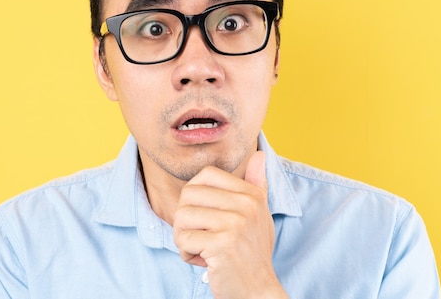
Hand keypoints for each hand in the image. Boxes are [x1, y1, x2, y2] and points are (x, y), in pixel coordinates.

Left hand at [173, 151, 287, 298]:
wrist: (258, 291)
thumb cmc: (253, 253)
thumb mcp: (258, 215)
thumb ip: (256, 184)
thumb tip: (259, 155)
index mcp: (252, 194)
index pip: (205, 175)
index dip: (194, 196)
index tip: (206, 217)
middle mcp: (246, 205)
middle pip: (188, 194)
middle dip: (185, 220)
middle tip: (201, 237)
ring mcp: (236, 223)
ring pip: (182, 217)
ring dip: (184, 238)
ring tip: (202, 249)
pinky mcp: (223, 244)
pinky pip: (184, 239)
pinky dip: (187, 254)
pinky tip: (204, 262)